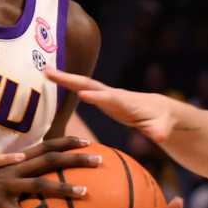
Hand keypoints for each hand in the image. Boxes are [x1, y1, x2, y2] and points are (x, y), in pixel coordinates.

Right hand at [0, 133, 100, 207]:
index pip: (45, 146)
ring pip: (41, 184)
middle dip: (77, 160)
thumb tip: (28, 180)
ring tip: (85, 194)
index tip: (87, 142)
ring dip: (64, 189)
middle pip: (51, 160)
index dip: (66, 142)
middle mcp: (14, 168)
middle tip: (101, 160)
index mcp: (14, 160)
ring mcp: (6, 184)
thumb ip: (11, 172)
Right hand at [45, 68, 181, 144]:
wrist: (158, 108)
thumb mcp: (162, 127)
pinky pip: (80, 89)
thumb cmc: (161, 119)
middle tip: (50, 72)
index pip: (110, 99)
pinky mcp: (99, 97)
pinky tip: (51, 81)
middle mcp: (113, 94)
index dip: (98, 97)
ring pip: (82, 84)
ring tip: (44, 71)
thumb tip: (159, 136)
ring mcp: (105, 94)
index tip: (82, 94)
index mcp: (126, 102)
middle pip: (90, 85)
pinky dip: (66, 84)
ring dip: (64, 78)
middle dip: (71, 79)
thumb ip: (159, 131)